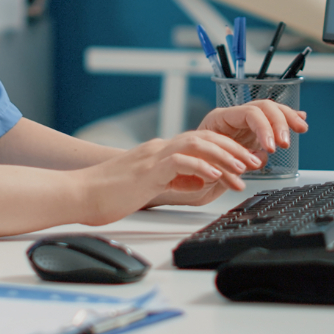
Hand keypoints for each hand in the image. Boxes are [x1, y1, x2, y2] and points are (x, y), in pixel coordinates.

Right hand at [77, 129, 264, 224]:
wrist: (80, 195)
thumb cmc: (110, 195)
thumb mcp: (151, 188)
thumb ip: (175, 183)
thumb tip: (200, 186)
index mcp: (162, 153)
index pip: (202, 143)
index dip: (227, 150)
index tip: (246, 162)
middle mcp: (160, 149)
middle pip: (205, 138)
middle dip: (233, 150)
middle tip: (253, 163)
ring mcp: (153, 157)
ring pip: (197, 144)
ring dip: (223, 156)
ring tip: (241, 169)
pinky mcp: (146, 170)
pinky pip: (179, 161)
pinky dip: (200, 167)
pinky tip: (214, 176)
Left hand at [198, 100, 307, 163]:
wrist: (182, 173)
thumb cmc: (191, 166)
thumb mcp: (206, 165)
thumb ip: (230, 161)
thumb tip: (254, 160)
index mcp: (220, 118)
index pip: (250, 113)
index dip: (264, 128)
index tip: (271, 148)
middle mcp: (234, 117)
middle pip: (264, 107)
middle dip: (279, 123)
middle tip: (284, 144)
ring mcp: (244, 125)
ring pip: (271, 111)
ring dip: (288, 119)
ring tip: (300, 128)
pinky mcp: (252, 135)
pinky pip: (272, 122)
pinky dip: (287, 120)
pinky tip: (300, 119)